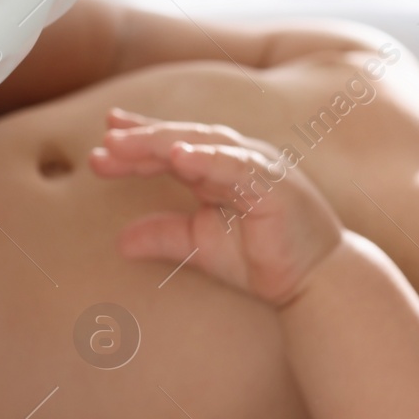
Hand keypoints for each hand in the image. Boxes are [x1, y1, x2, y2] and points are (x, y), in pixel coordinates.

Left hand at [89, 109, 343, 305]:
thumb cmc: (261, 258)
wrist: (314, 281)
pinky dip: (207, 158)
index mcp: (219, 167)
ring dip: (162, 141)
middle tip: (104, 141)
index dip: (139, 139)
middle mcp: (237, 159)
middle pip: (182, 139)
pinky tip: (178, 156)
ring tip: (124, 142)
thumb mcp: (199, 245)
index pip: (173, 146)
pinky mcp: (274, 185)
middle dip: (141, 139)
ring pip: (204, 144)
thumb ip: (163, 235)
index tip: (104, 136)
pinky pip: (236, 166)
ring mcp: (258, 167)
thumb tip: (119, 243)